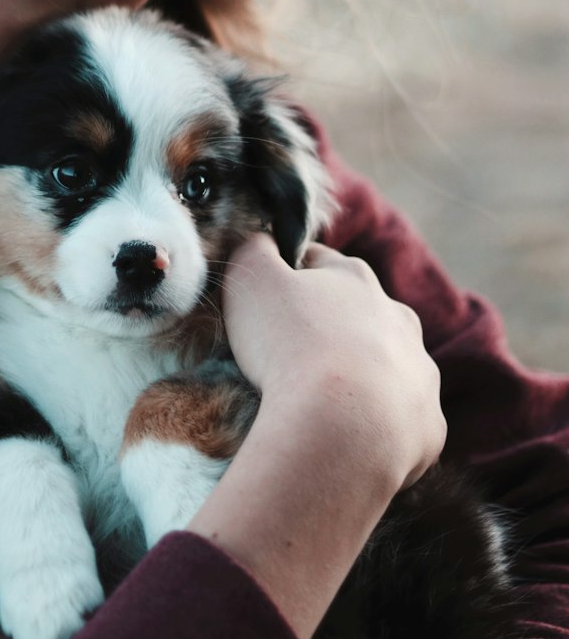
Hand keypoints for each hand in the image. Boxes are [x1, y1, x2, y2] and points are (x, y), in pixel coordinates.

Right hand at [221, 231, 445, 492]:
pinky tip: (349, 438)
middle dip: (329, 328)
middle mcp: (398, 318)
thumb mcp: (250, 278)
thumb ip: (254, 248)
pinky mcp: (429, 425)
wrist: (340, 432)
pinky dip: (378, 425)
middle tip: (290, 359)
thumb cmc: (289, 347)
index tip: (265, 304)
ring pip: (387, 366)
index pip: (315, 262)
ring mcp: (420, 372)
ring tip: (321, 404)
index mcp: (355, 278)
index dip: (286, 279)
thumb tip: (263, 240)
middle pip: (357, 314)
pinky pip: (402, 420)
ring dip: (360, 376)